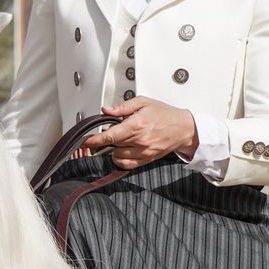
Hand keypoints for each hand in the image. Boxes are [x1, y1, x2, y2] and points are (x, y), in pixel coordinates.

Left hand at [81, 97, 197, 168]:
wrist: (183, 128)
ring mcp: (143, 152)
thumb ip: (122, 107)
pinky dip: (120, 159)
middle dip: (106, 140)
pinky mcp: (146, 159)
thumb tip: (106, 110)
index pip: (110, 136)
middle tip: (112, 131)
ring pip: (117, 156)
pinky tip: (124, 150)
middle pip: (112, 146)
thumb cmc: (165, 114)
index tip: (84, 142)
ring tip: (122, 139)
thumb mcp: (143, 102)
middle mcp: (139, 140)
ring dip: (114, 149)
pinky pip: (126, 165)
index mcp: (136, 125)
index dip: (94, 140)